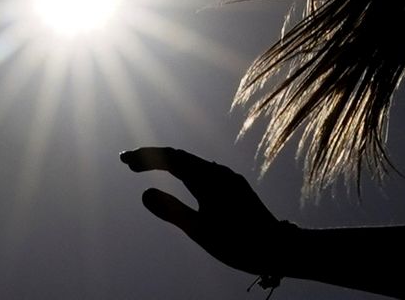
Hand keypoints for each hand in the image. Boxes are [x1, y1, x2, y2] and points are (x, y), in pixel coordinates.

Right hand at [120, 146, 292, 277]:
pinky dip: (183, 170)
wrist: (280, 247)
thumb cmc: (239, 243)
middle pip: (180, 157)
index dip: (146, 156)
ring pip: (192, 163)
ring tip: (146, 166)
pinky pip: (202, 170)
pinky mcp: (234, 187)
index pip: (171, 158)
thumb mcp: (200, 230)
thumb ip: (172, 211)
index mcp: (208, 179)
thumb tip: (145, 192)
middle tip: (127, 161)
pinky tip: (179, 177)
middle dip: (153, 156)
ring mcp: (228, 178)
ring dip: (167, 162)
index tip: (124, 159)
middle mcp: (218, 172)